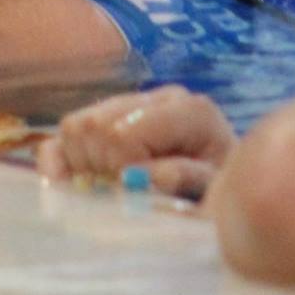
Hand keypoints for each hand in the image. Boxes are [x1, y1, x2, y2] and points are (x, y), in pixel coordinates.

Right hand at [36, 85, 237, 200]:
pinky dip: (57, 160)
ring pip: (76, 126)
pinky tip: (63, 184)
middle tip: (119, 196)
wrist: (237, 190)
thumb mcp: (220, 191)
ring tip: (105, 190)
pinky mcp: (110, 120)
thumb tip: (149, 175)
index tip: (134, 197)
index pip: (126, 133)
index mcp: (191, 111)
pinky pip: (65, 132)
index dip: (121, 169)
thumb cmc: (228, 194)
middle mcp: (160, 98)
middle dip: (100, 168)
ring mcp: (132, 104)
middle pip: (96, 125)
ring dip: (81, 165)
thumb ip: (188, 180)